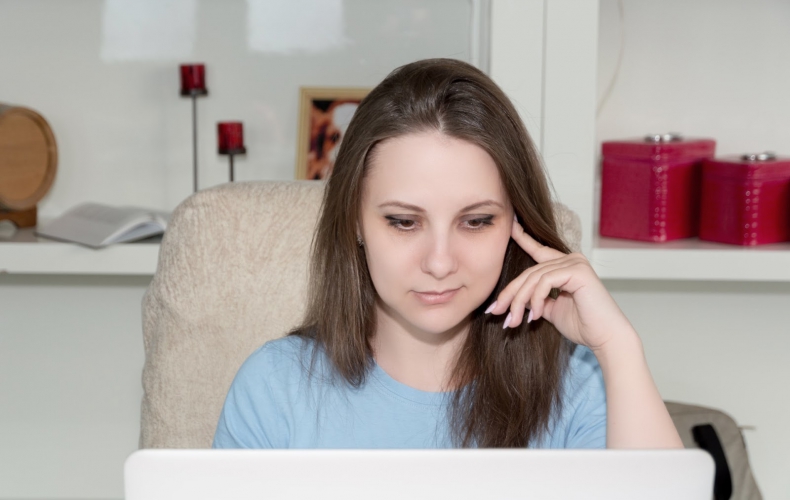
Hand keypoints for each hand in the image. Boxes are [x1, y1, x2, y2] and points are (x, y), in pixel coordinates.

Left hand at [486, 216, 634, 350]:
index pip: (539, 251)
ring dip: (519, 301)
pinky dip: (536, 299)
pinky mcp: (578, 270)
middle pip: (529, 272)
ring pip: (534, 278)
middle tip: (495, 312)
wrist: (605, 338)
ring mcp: (575, 263)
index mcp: (565, 267)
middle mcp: (571, 259)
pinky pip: (545, 281)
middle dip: (509, 294)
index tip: (511, 227)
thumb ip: (536, 300)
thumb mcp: (551, 310)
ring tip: (514, 322)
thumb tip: (515, 299)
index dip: (523, 238)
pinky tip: (535, 315)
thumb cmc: (583, 326)